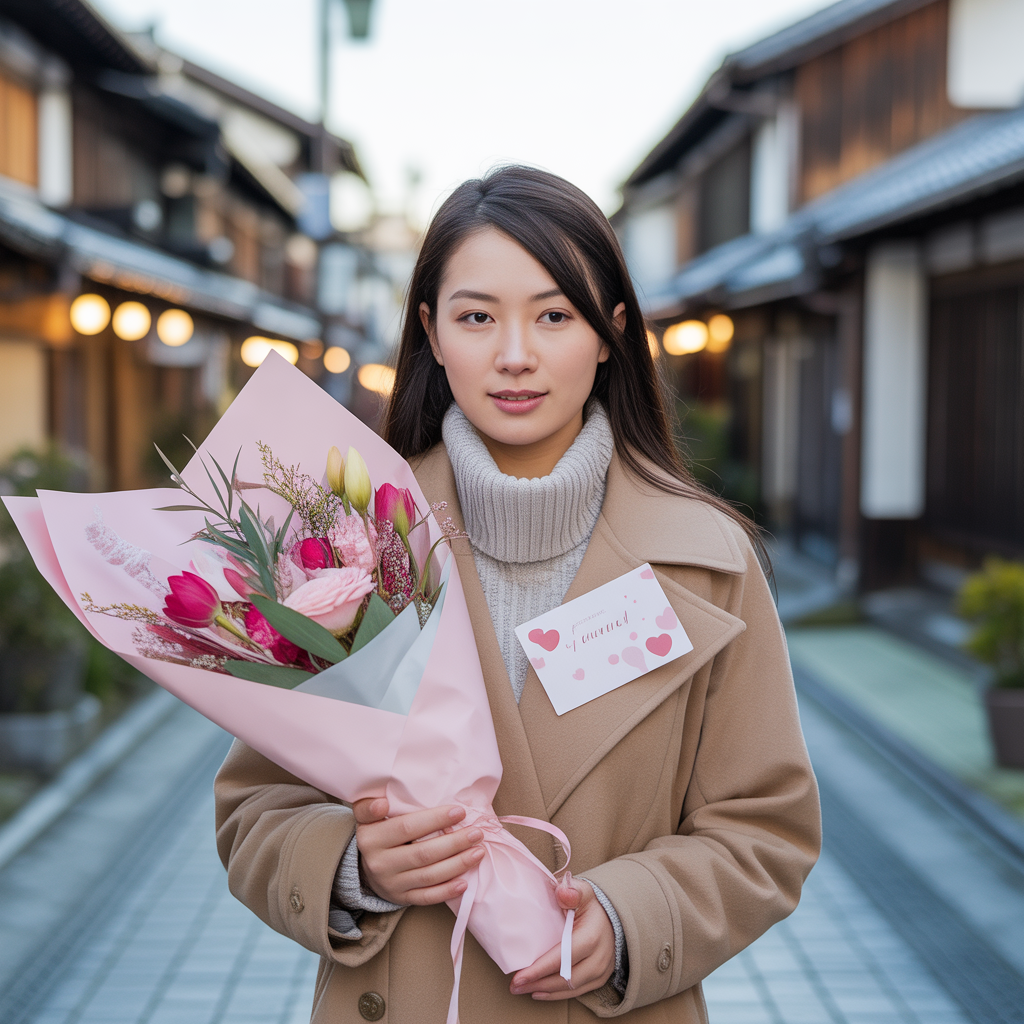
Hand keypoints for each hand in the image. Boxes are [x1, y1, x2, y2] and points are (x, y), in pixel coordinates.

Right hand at [352, 797, 485, 905]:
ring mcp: (391, 884)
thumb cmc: (375, 831)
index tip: (460, 811)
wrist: (364, 865)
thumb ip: (370, 806)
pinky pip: (427, 897)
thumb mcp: (367, 816)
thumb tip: (382, 803)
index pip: (407, 827)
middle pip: (423, 854)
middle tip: (477, 833)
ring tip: (478, 852)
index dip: (435, 819)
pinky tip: (465, 882)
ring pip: (429, 876)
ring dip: (457, 864)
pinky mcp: (401, 898)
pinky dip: (447, 891)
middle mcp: (380, 863)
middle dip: (454, 843)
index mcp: (371, 839)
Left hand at [509, 876, 615, 999]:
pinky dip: (558, 994)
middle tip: (515, 986)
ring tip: (524, 989)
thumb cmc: (590, 904)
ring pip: (571, 988)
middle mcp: (599, 957)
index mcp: (591, 936)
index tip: (519, 976)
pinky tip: (541, 992)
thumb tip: (563, 892)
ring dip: (546, 991)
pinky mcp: (600, 977)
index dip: (540, 969)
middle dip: (538, 983)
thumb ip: (572, 890)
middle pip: (566, 978)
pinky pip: (578, 991)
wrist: (611, 916)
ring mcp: (601, 970)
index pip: (563, 957)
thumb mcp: (583, 891)